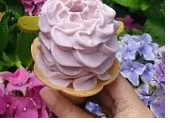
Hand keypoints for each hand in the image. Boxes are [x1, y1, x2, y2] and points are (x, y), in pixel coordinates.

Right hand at [40, 76, 154, 117]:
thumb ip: (68, 112)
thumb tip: (44, 90)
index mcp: (135, 109)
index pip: (113, 77)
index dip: (90, 69)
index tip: (68, 61)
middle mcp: (135, 113)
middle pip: (109, 89)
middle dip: (83, 82)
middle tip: (60, 73)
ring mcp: (128, 121)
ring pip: (105, 102)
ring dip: (84, 95)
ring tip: (62, 86)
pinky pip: (103, 113)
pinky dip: (88, 108)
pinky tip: (72, 103)